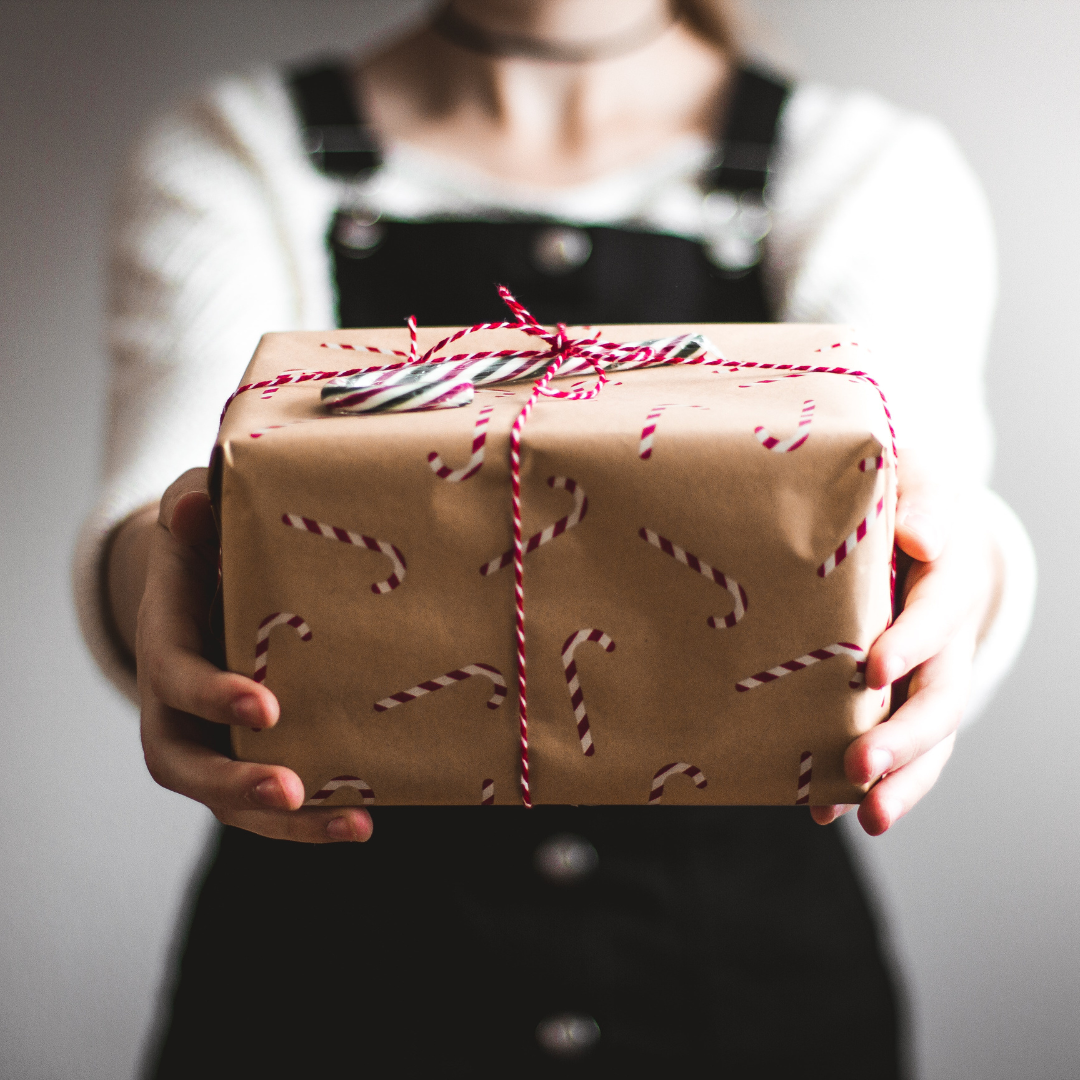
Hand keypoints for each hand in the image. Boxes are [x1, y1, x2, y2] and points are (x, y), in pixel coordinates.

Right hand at [134, 468, 372, 842]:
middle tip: (290, 790)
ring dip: (286, 822)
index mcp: (166, 643)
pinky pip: (268, 798)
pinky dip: (312, 818)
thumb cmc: (207, 543)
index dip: (213, 696)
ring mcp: (210, 736)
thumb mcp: (198, 514)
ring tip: (354, 824)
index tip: (266, 706)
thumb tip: (194, 505)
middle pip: (184, 765)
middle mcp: (176, 704)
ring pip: (227, 799)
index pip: (175, 679)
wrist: (206, 579)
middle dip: (235, 782)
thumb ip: (195, 510)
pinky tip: (366, 818)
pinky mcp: (247, 752)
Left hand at [812, 450, 1000, 834]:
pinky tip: (825, 809)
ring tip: (868, 817)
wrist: (913, 530)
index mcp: (949, 581)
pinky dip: (865, 782)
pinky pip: (894, 749)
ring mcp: (926, 678)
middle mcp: (946, 641)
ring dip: (900, 780)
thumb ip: (918, 503)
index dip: (911, 642)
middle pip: (939, 697)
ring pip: (926, 739)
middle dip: (904, 737)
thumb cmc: (901, 500)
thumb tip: (919, 537)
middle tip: (860, 765)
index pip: (937, 614)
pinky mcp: (897, 700)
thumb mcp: (914, 483)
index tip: (873, 668)